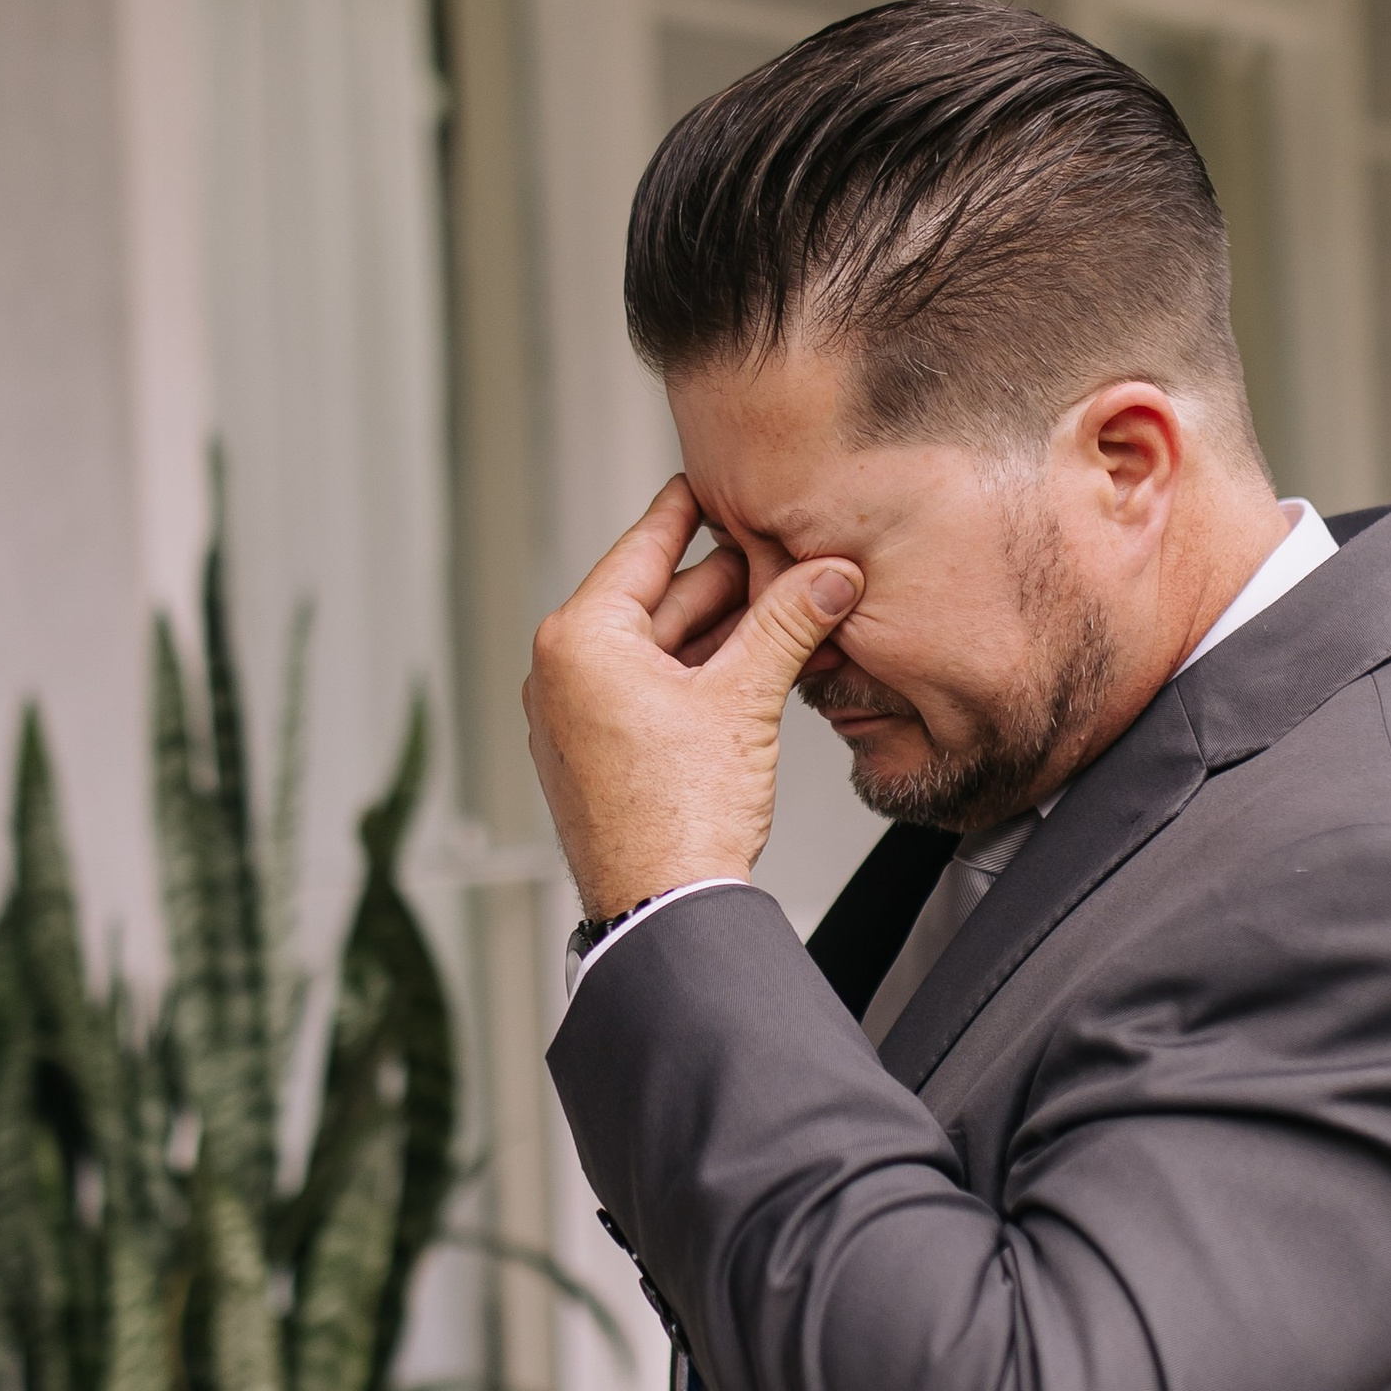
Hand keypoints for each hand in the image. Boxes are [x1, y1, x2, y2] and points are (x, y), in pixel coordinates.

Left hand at [526, 479, 861, 920]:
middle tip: (785, 555)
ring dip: (724, 635)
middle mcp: (563, 672)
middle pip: (659, 600)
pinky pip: (653, 692)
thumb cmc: (677, 819)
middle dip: (728, 585)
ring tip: (788, 613)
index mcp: (580, 640)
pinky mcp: (598, 754)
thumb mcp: (744, 699)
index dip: (690, 510)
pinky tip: (755, 670)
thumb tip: (827, 577)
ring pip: (662, 650)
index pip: (644, 546)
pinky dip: (702, 676)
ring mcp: (576, 717)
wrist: (662, 910)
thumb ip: (787, 623)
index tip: (711, 480)